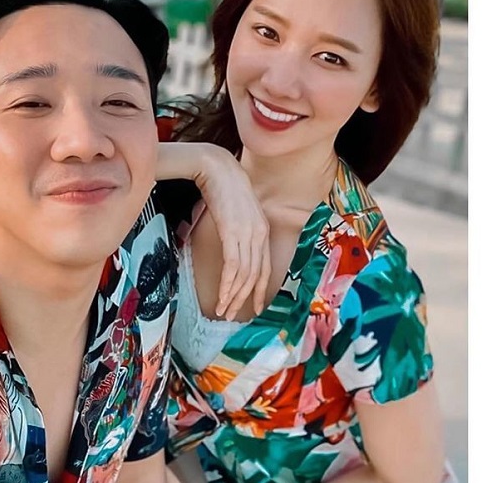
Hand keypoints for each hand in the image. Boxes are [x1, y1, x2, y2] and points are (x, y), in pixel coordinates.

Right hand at [192, 144, 270, 319]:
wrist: (216, 167)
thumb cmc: (223, 186)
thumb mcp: (238, 211)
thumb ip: (240, 229)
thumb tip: (233, 246)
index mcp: (263, 229)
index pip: (265, 268)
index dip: (261, 290)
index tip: (255, 306)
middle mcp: (259, 233)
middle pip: (255, 275)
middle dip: (245, 299)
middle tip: (233, 315)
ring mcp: (247, 233)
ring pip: (245, 274)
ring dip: (234, 296)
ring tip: (224, 310)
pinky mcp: (232, 232)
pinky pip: (233, 266)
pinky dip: (228, 284)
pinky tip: (222, 295)